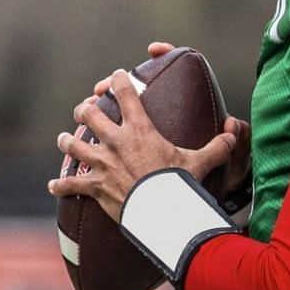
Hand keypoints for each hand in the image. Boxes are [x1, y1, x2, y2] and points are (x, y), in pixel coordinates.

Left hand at [47, 65, 238, 223]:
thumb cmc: (179, 185)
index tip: (115, 76)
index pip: (124, 92)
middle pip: (89, 114)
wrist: (161, 213)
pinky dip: (61, 185)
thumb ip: (218, 146)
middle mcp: (115, 141)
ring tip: (65, 139)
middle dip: (84, 109)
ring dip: (68, 141)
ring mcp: (101, 164)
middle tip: (84, 109)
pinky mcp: (94, 187)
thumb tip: (235, 132)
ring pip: (73, 144)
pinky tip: (54, 185)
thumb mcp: (200, 163)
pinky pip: (71, 184)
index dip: (117, 80)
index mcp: (140, 129)